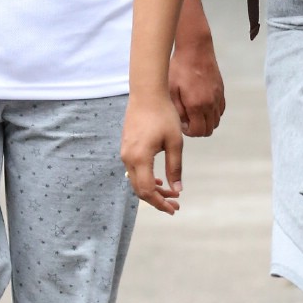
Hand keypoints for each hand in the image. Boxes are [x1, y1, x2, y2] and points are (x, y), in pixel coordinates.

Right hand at [121, 92, 184, 213]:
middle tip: (175, 205)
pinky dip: (147, 179)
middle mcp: (128, 158)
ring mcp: (125, 153)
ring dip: (153, 189)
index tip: (173, 209)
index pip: (148, 190)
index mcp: (140, 158)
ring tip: (171, 193)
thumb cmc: (163, 115)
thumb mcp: (175, 142)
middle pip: (140, 190)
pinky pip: (135, 170)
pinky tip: (160, 180)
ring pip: (137, 181)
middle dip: (157, 200)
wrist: (147, 93)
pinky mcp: (127, 147)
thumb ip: (175, 167)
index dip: (160, 203)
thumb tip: (177, 189)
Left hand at [169, 36, 225, 137]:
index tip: (181, 123)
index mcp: (196, 104)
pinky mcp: (221, 91)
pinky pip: (220, 110)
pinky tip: (202, 105)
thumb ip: (177, 109)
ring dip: (206, 122)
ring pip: (216, 121)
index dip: (189, 132)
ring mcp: (218, 97)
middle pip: (209, 130)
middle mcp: (210, 103)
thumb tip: (182, 123)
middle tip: (187, 121)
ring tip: (194, 113)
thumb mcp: (171, 89)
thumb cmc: (179, 68)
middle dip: (197, 130)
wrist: (196, 50)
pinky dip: (213, 113)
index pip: (198, 131)